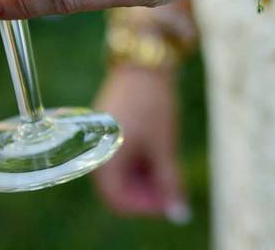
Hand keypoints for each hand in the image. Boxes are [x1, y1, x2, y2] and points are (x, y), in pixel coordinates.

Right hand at [93, 65, 188, 221]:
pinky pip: (121, 156)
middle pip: (118, 188)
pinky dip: (141, 162)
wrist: (144, 62)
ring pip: (121, 173)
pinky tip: (161, 156)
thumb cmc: (152, 104)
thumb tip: (179, 212)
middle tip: (174, 189)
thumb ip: (170, 181)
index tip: (170, 201)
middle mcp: (95, 153)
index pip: (118, 200)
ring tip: (171, 172)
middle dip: (147, 193)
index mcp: (103, 160)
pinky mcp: (109, 130)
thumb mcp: (164, 145)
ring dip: (145, 179)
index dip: (145, 207)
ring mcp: (101, 140)